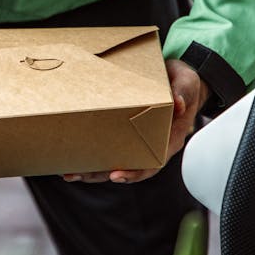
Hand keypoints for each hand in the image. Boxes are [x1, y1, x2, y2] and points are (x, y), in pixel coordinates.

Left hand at [63, 58, 208, 184]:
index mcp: (170, 139)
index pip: (152, 163)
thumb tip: (178, 104)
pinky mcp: (127, 132)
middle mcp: (153, 145)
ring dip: (91, 170)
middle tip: (78, 176)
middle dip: (101, 174)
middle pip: (126, 168)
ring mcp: (138, 140)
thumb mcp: (186, 83)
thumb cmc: (183, 83)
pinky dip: (91, 153)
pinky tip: (73, 155)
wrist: (178, 78)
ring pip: (114, 161)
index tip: (116, 175)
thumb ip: (183, 93)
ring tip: (68, 173)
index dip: (134, 172)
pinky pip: (109, 147)